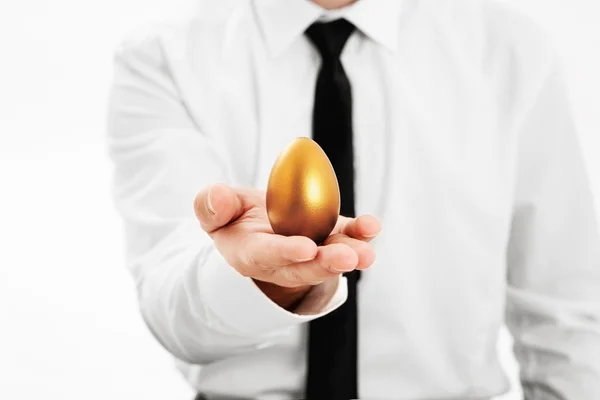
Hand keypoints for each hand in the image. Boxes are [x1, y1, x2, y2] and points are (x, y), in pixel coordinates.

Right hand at [194, 183, 380, 308]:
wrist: (257, 227)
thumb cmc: (234, 218)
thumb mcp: (214, 212)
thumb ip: (210, 206)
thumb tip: (217, 195)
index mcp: (251, 253)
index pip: (267, 255)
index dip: (285, 252)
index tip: (305, 248)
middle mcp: (283, 262)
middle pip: (306, 267)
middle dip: (327, 263)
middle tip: (348, 258)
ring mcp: (310, 254)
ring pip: (330, 258)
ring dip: (351, 255)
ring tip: (367, 253)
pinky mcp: (329, 240)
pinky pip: (345, 238)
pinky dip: (360, 234)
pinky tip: (371, 226)